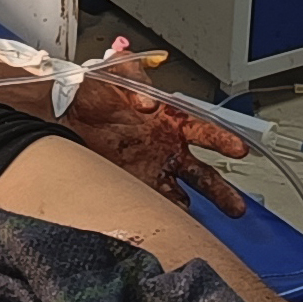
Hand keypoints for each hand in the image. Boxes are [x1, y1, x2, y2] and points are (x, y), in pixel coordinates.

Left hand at [57, 68, 250, 214]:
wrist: (63, 111)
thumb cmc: (93, 90)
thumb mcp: (116, 71)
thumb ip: (134, 78)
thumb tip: (149, 103)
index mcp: (171, 120)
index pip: (205, 132)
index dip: (223, 140)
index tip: (238, 149)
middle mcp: (168, 148)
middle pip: (203, 173)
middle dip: (221, 190)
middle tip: (236, 206)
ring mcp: (153, 169)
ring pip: (184, 194)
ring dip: (197, 210)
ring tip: (203, 229)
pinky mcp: (134, 184)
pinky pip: (155, 202)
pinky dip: (164, 213)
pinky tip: (171, 225)